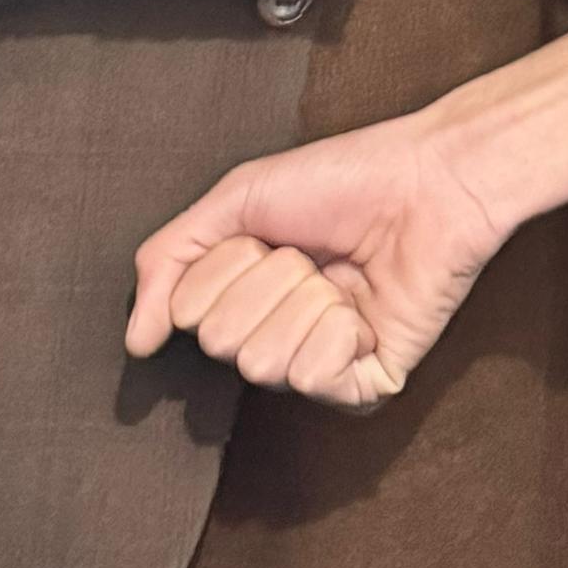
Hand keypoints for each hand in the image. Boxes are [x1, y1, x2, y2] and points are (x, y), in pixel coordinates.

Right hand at [125, 107, 504, 410]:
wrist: (431, 181)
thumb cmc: (343, 180)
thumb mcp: (236, 200)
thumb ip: (168, 261)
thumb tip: (137, 343)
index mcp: (240, 298)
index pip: (189, 311)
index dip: (227, 262)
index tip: (269, 233)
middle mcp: (272, 338)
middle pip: (222, 342)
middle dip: (268, 281)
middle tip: (313, 254)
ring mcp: (318, 366)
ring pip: (263, 363)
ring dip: (304, 302)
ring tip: (342, 276)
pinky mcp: (364, 386)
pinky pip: (314, 378)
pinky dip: (338, 331)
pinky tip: (364, 310)